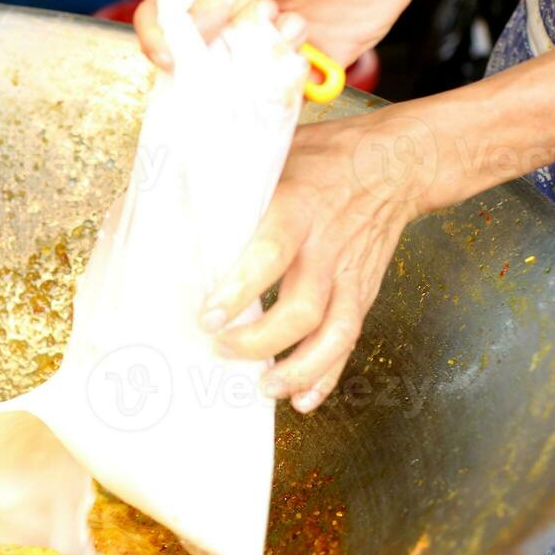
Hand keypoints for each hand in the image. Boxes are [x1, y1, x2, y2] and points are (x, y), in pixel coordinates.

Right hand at [134, 0, 447, 69]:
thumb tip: (186, 35)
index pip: (165, 20)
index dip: (157, 40)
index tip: (168, 57)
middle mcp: (234, 23)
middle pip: (197, 62)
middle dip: (215, 59)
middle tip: (243, 38)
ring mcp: (264, 48)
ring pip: (238, 82)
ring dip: (263, 59)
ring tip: (295, 23)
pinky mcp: (298, 69)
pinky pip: (279, 95)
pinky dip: (288, 82)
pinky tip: (307, 48)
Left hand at [199, 106, 432, 411]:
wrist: (396, 163)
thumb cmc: (322, 159)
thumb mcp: (274, 155)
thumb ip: (227, 184)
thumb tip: (158, 203)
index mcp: (298, 208)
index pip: (270, 254)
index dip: (240, 290)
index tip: (208, 317)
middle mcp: (326, 247)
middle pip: (303, 308)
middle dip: (261, 341)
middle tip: (221, 350)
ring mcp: (349, 275)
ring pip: (334, 334)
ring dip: (300, 369)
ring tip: (265, 388)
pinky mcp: (362, 293)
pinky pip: (349, 342)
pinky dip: (327, 375)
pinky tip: (302, 398)